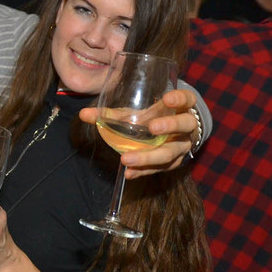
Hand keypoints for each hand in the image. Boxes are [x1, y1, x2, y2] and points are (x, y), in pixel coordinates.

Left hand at [79, 88, 197, 178]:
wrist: (176, 137)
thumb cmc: (155, 118)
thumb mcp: (140, 112)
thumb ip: (113, 114)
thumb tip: (83, 115)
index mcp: (182, 107)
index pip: (187, 99)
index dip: (179, 99)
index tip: (167, 99)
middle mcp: (187, 127)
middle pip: (184, 125)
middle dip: (169, 126)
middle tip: (152, 128)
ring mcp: (183, 146)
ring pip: (171, 152)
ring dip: (149, 157)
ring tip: (126, 159)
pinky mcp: (176, 163)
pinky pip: (160, 168)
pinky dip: (143, 171)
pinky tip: (128, 173)